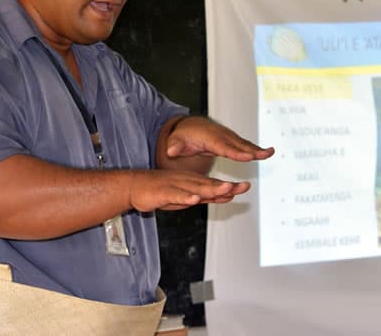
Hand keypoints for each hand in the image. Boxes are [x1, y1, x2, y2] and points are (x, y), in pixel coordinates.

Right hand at [128, 169, 250, 211]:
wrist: (135, 185)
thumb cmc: (161, 191)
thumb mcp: (187, 195)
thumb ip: (206, 196)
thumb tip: (227, 196)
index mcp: (192, 182)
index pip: (214, 185)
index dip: (230, 187)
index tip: (245, 187)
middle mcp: (186, 182)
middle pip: (209, 185)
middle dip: (226, 187)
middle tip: (242, 187)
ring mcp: (175, 185)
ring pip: (195, 188)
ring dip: (211, 189)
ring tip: (225, 189)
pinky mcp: (163, 192)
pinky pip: (176, 195)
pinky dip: (185, 196)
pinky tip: (194, 198)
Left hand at [165, 116, 274, 161]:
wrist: (189, 126)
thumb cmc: (183, 136)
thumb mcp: (175, 141)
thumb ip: (174, 146)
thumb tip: (171, 149)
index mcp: (209, 138)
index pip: (224, 147)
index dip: (236, 152)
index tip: (247, 157)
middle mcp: (221, 136)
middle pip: (238, 145)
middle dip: (252, 150)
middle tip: (265, 154)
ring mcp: (228, 137)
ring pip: (244, 144)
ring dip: (257, 149)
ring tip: (270, 153)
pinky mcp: (231, 141)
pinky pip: (244, 146)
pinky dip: (255, 149)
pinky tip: (267, 153)